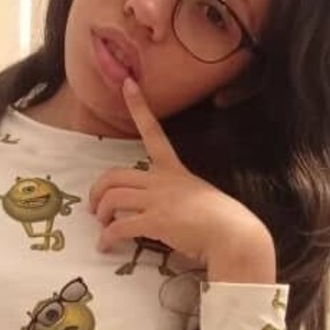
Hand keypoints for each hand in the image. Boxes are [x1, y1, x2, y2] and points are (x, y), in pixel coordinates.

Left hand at [88, 78, 274, 278]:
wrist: (233, 235)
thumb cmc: (220, 220)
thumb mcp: (199, 197)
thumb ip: (179, 197)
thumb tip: (168, 211)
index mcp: (174, 170)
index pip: (154, 132)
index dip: (139, 107)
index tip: (127, 84)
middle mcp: (163, 181)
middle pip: (115, 175)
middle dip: (98, 190)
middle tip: (95, 207)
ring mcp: (159, 200)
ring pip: (113, 198)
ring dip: (101, 212)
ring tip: (102, 225)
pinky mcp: (156, 221)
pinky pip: (120, 227)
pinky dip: (108, 237)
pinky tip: (106, 245)